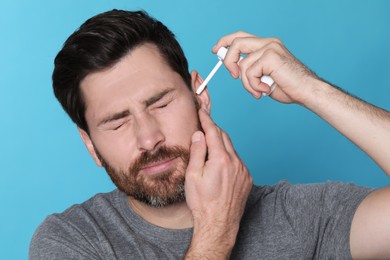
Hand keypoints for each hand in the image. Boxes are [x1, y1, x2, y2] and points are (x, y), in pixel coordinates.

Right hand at [184, 109, 252, 257]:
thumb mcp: (192, 176)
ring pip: (231, 149)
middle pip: (224, 137)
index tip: (202, 111)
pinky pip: (237, 161)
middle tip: (204, 126)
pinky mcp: (247, 179)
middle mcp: (236, 162)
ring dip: (221, 144)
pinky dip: (228, 157)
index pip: (214, 132)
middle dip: (214, 129)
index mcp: (221, 159)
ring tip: (209, 147)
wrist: (218, 224)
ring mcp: (243, 171)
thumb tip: (199, 135)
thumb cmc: (202, 202)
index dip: (207, 120)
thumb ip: (197, 152)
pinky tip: (219, 164)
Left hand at [213, 31, 318, 104]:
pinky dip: (254, 85)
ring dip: (247, 83)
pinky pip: (249, 72)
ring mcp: (269, 47)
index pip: (240, 36)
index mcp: (266, 45)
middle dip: (228, 59)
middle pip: (236, 42)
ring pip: (242, 65)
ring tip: (259, 90)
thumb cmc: (288, 86)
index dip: (225, 42)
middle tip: (232, 75)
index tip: (216, 51)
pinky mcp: (270, 56)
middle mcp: (268, 42)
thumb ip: (250, 69)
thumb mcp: (263, 76)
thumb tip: (233, 68)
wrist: (306, 91)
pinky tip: (266, 89)